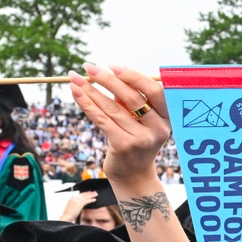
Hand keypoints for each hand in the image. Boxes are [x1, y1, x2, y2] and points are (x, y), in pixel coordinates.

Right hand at [60, 190, 97, 221]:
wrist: (67, 216)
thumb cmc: (68, 214)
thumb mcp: (72, 207)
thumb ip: (76, 204)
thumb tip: (80, 204)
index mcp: (72, 199)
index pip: (80, 194)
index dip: (85, 193)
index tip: (89, 192)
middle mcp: (74, 198)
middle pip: (83, 194)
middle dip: (89, 193)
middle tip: (94, 192)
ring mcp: (77, 201)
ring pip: (85, 197)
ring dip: (91, 195)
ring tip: (96, 195)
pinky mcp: (79, 204)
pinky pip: (86, 201)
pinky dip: (91, 200)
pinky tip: (94, 200)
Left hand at [70, 66, 171, 184]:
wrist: (134, 175)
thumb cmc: (136, 140)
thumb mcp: (140, 120)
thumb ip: (131, 100)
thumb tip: (108, 75)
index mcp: (167, 117)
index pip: (154, 91)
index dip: (134, 76)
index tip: (113, 66)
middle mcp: (158, 128)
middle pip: (132, 98)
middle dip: (108, 79)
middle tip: (89, 67)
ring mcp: (142, 139)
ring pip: (112, 108)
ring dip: (90, 90)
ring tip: (75, 78)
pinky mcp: (124, 146)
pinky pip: (102, 120)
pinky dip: (87, 104)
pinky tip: (76, 93)